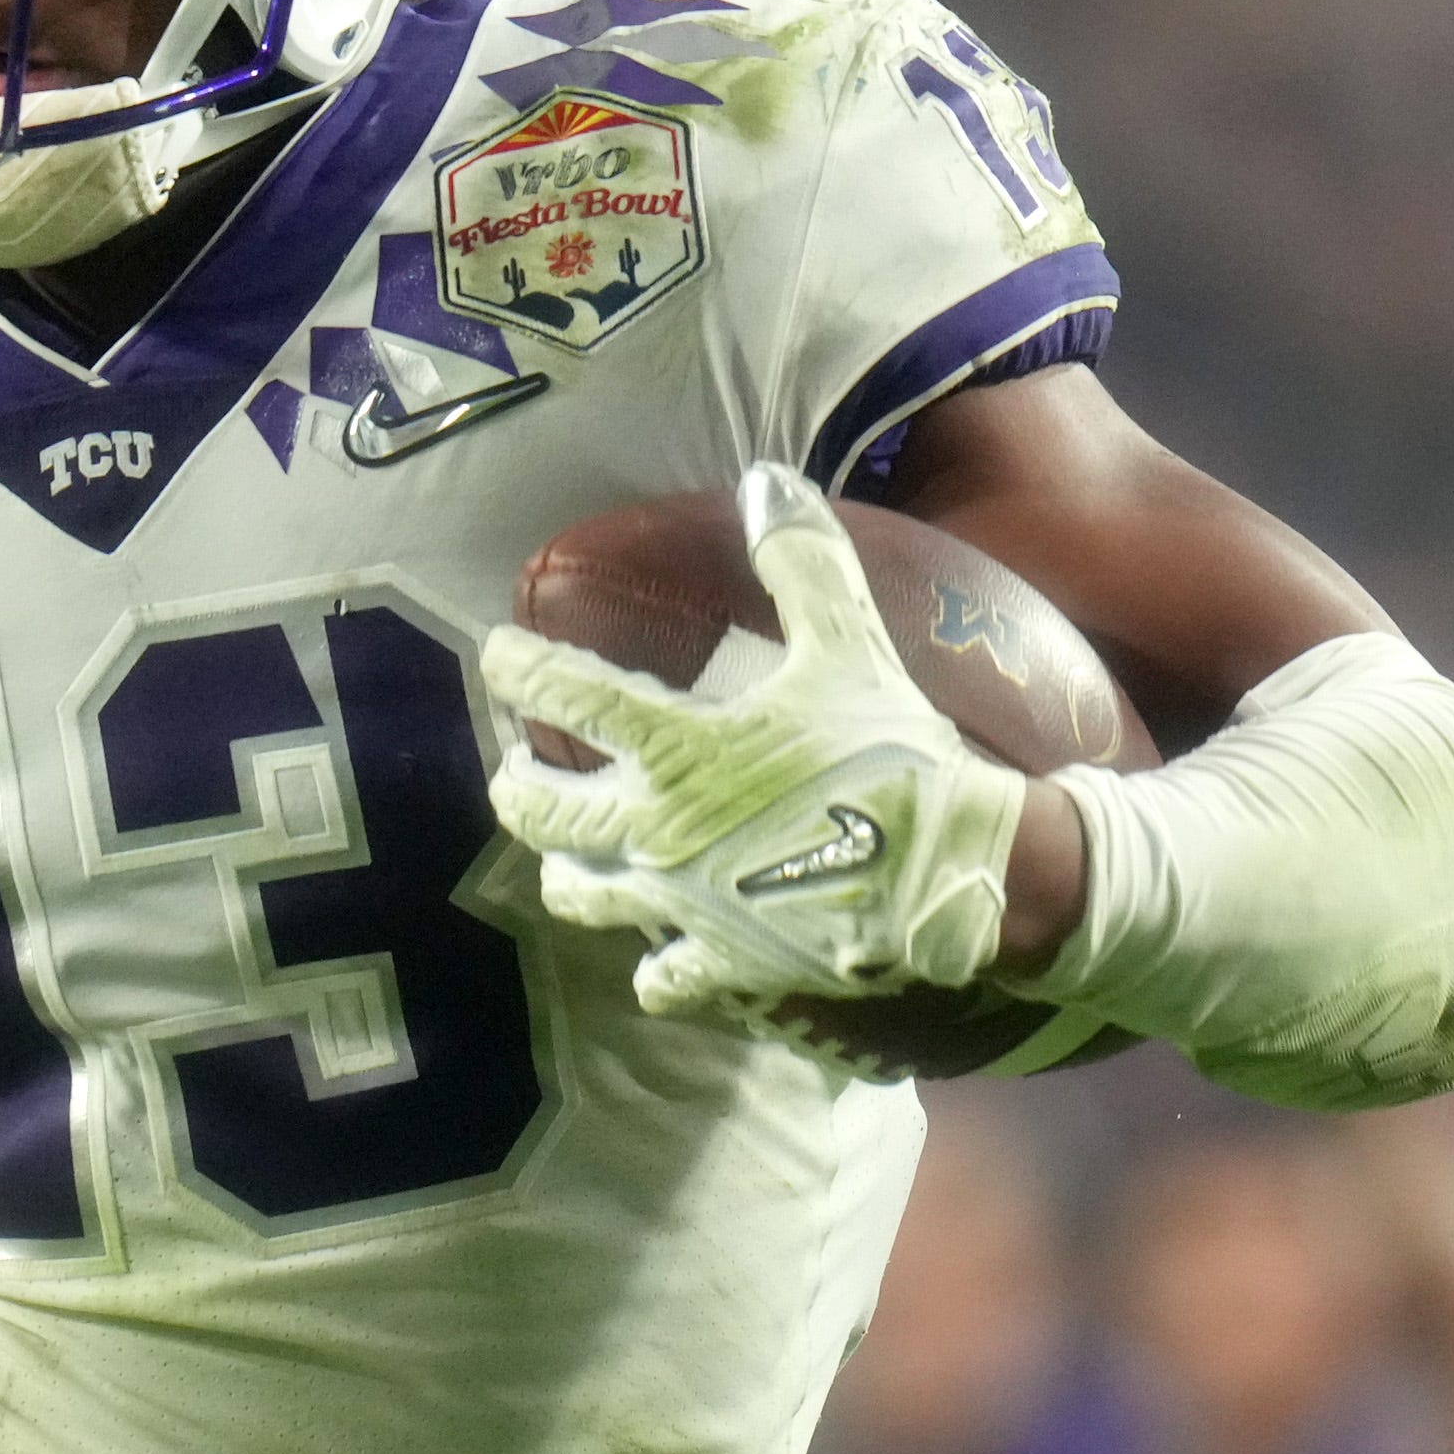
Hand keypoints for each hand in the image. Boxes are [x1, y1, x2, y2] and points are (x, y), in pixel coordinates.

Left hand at [483, 463, 1031, 1028]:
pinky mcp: (722, 960)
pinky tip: (653, 961)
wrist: (955, 871)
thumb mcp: (849, 646)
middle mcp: (659, 829)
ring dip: (566, 870)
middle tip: (511, 770)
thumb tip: (766, 479)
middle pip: (545, 812)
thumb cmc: (894, 754)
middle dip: (516, 787)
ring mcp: (682, 903)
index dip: (522, 669)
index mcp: (682, 749)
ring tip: (566, 854)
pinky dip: (653, 968)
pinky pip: (661, 975)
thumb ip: (804, 563)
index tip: (497, 654)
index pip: (572, 698)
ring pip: (582, 894)